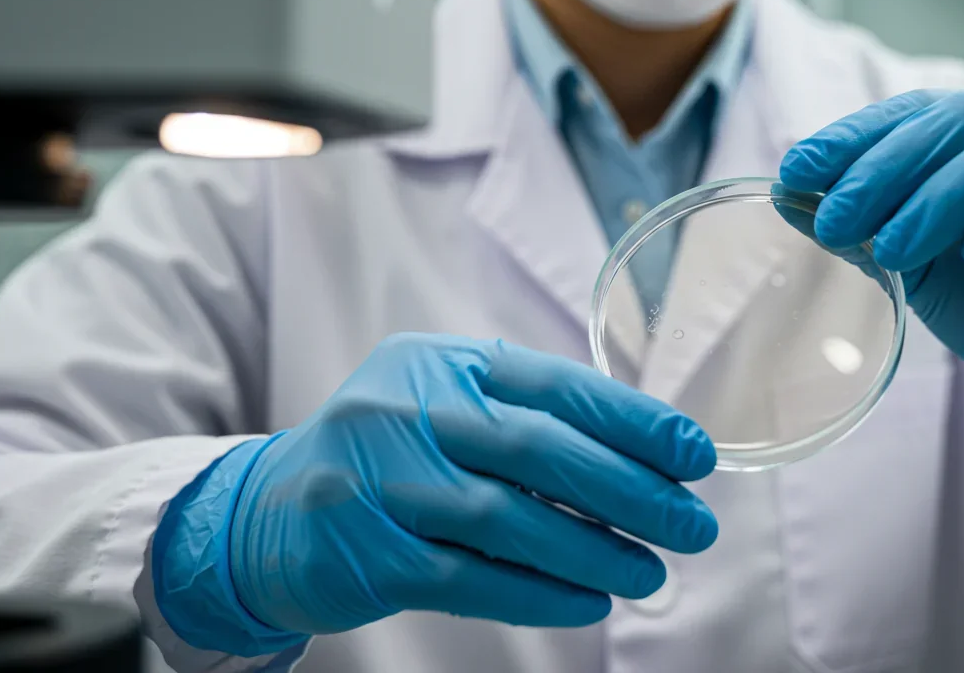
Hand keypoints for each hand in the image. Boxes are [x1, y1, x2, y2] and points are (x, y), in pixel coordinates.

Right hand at [155, 334, 717, 654]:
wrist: (267, 512)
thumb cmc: (388, 456)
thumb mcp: (446, 406)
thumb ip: (526, 417)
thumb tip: (648, 458)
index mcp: (442, 363)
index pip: (556, 384)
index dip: (634, 421)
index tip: (695, 454)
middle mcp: (406, 410)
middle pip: (540, 450)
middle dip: (631, 490)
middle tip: (692, 525)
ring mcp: (380, 481)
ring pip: (511, 519)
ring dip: (595, 551)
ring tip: (651, 572)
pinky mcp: (366, 553)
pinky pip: (472, 579)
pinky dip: (540, 593)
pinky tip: (589, 600)